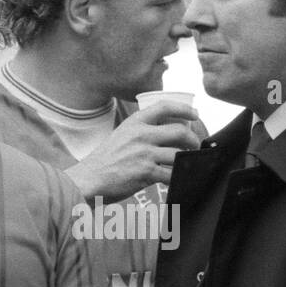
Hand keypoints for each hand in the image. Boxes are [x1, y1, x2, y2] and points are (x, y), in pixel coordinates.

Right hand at [66, 101, 199, 201]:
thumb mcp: (122, 135)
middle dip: (193, 140)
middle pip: (180, 131)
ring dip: (187, 160)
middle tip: (194, 146)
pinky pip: (171, 174)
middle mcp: (141, 134)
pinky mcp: (146, 172)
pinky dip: (177, 178)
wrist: (90, 178)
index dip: (184, 109)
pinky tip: (174, 180)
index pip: (165, 106)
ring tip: (186, 164)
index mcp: (135, 122)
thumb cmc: (106, 160)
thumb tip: (166, 133)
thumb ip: (141, 131)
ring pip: (178, 154)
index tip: (195, 114)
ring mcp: (144, 153)